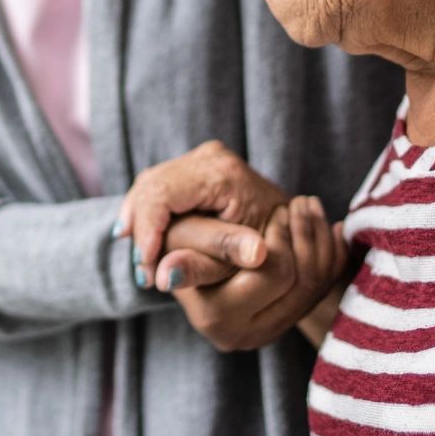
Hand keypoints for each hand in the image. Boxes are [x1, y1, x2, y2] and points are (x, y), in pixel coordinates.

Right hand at [115, 141, 286, 292]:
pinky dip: (149, 212)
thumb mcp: (238, 260)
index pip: (161, 195)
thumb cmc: (273, 246)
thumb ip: (202, 266)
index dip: (146, 231)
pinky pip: (159, 184)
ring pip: (150, 183)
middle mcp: (211, 156)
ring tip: (142, 260)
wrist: (295, 224)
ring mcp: (204, 157)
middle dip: (139, 229)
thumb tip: (163, 279)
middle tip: (141, 272)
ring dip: (140, 221)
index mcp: (222, 174)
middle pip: (151, 186)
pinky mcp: (199, 165)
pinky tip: (145, 239)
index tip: (144, 268)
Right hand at [171, 196, 349, 351]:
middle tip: (296, 203)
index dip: (281, 235)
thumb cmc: (182, 235)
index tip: (280, 209)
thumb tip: (168, 277)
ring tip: (308, 208)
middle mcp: (244, 335)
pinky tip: (324, 228)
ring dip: (318, 239)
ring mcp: (267, 332)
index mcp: (215, 316)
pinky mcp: (284, 324)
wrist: (191, 254)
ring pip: (316, 283)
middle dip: (302, 234)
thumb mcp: (189, 235)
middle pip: (300, 280)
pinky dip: (329, 254)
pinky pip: (325, 288)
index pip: (273, 272)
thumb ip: (198, 248)